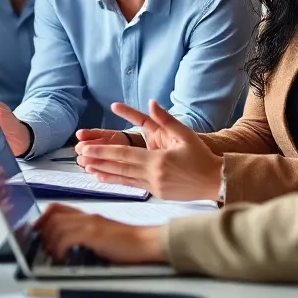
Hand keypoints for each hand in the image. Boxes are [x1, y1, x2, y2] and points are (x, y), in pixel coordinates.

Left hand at [35, 204, 165, 264]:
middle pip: (53, 215)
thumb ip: (86, 237)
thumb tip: (67, 247)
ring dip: (50, 241)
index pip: (57, 208)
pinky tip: (63, 257)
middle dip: (42, 231)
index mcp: (88, 216)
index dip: (42, 218)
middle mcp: (88, 216)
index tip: (36, 231)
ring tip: (52, 254)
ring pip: (58, 225)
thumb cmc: (128, 244)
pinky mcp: (95, 234)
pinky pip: (68, 237)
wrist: (147, 243)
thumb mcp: (102, 237)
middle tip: (42, 246)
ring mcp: (91, 223)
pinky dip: (60, 248)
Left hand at [74, 100, 221, 200]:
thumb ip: (166, 119)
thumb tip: (151, 102)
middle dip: (98, 161)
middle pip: (119, 168)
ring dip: (103, 172)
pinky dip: (117, 181)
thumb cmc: (202, 157)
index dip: (103, 152)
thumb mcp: (186, 135)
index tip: (87, 149)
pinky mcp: (157, 194)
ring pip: (123, 178)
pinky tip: (104, 178)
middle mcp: (154, 176)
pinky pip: (132, 185)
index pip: (123, 156)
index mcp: (158, 161)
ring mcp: (155, 187)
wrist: (216, 182)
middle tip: (80, 156)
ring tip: (86, 168)